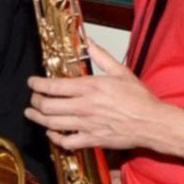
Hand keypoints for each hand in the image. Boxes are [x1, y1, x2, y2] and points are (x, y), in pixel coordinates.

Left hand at [26, 43, 172, 152]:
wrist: (152, 123)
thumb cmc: (139, 99)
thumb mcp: (120, 71)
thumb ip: (101, 56)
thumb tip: (89, 42)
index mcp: (90, 88)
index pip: (54, 86)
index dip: (37, 84)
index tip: (32, 82)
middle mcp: (85, 107)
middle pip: (48, 106)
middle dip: (35, 101)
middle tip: (33, 98)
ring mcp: (87, 125)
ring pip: (52, 124)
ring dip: (38, 119)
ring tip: (31, 114)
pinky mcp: (92, 139)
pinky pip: (67, 142)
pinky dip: (55, 138)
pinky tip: (51, 133)